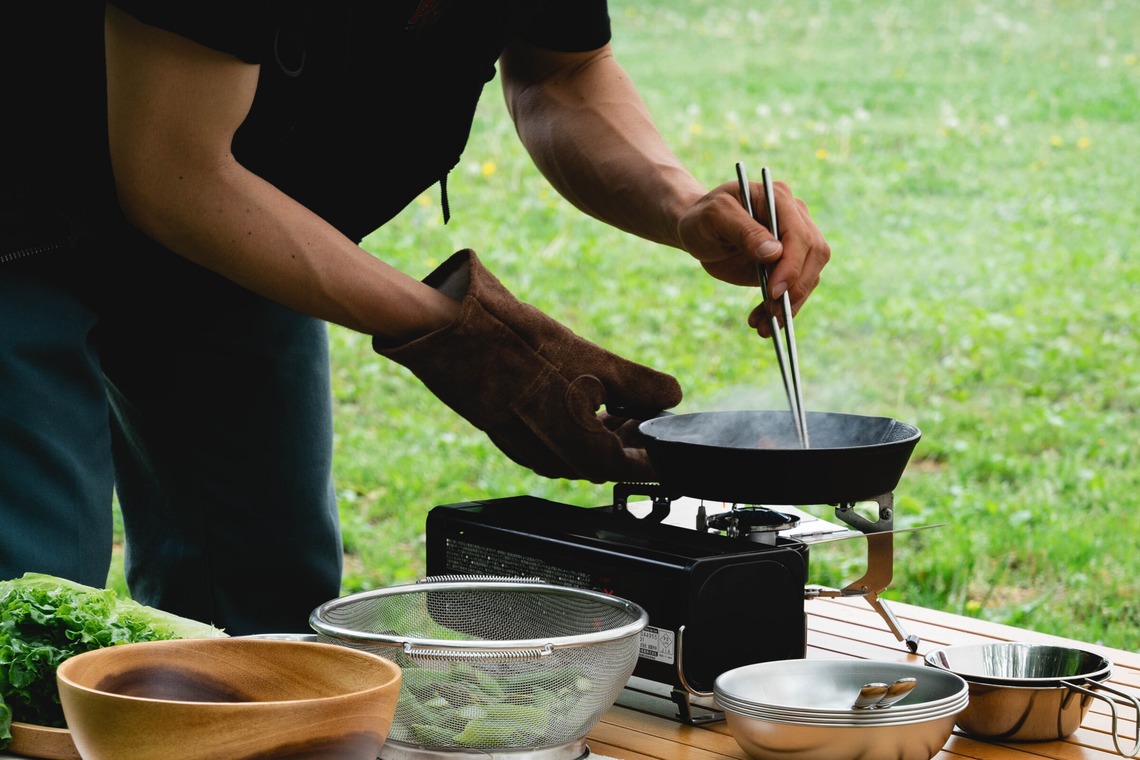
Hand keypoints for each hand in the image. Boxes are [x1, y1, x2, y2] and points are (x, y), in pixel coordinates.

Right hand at [374, 250, 682, 482]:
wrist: (455, 338)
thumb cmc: (521, 353)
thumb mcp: (597, 363)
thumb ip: (642, 387)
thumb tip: (671, 396)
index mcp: (584, 456)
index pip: (640, 467)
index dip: (660, 444)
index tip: (670, 426)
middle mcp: (558, 463)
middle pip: (612, 458)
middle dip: (633, 430)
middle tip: (648, 402)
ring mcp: (532, 451)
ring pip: (584, 447)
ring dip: (605, 424)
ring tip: (616, 392)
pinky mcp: (513, 433)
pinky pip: (557, 437)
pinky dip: (576, 419)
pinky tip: (577, 388)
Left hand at [676, 179, 830, 336]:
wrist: (699, 230)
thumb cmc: (702, 218)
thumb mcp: (714, 218)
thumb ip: (743, 230)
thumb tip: (774, 253)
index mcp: (778, 198)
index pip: (799, 234)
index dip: (791, 265)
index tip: (774, 292)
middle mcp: (794, 217)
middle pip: (814, 254)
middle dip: (795, 288)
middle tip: (772, 313)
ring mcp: (795, 240)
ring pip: (809, 276)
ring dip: (790, 305)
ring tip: (762, 326)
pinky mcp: (789, 263)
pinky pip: (796, 288)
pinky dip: (784, 309)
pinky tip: (764, 324)